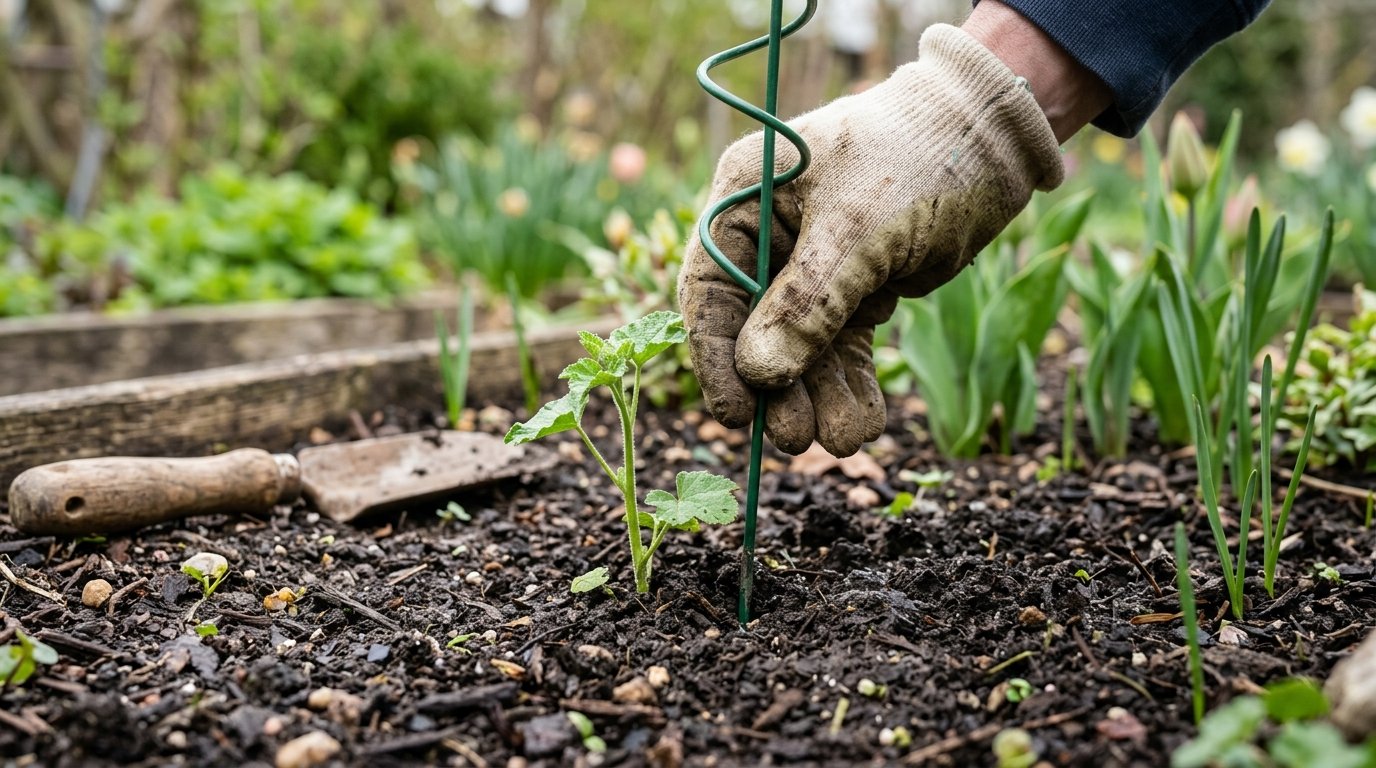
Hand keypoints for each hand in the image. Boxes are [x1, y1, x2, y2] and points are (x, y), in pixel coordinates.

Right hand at [679, 22, 1066, 457]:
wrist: (993, 139)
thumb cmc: (916, 158)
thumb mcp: (858, 229)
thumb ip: (807, 303)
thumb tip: (759, 375)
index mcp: (745, 198)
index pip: (709, 289)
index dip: (715, 356)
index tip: (734, 413)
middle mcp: (768, 236)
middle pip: (753, 330)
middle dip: (778, 388)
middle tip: (796, 438)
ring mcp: (811, 267)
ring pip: (802, 349)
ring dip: (819, 398)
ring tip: (843, 440)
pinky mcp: (855, 290)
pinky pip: (842, 350)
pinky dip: (851, 386)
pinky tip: (865, 422)